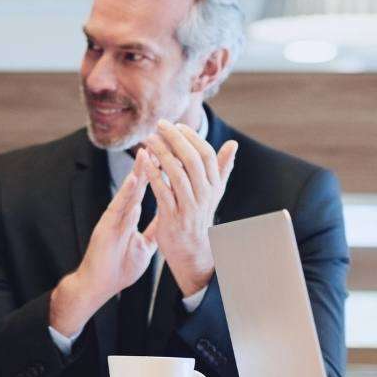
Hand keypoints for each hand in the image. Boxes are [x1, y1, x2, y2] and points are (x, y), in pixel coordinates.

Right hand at [50, 165, 156, 335]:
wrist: (98, 286)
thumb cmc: (118, 268)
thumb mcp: (144, 248)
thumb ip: (154, 231)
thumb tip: (167, 220)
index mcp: (130, 217)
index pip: (147, 191)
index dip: (158, 174)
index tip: (170, 156)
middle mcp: (122, 213)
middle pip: (138, 184)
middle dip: (149, 165)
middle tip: (160, 144)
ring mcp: (114, 218)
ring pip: (129, 191)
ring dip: (138, 172)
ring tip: (148, 152)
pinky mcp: (106, 226)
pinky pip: (118, 207)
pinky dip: (126, 192)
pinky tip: (135, 178)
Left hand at [137, 121, 236, 297]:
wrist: (192, 252)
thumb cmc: (200, 216)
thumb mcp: (214, 192)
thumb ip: (222, 167)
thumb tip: (234, 144)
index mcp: (213, 186)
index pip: (206, 154)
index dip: (191, 137)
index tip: (175, 125)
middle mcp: (204, 195)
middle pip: (191, 160)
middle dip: (175, 139)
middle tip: (159, 124)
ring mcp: (189, 206)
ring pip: (176, 173)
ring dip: (161, 152)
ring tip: (149, 139)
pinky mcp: (172, 217)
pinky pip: (161, 190)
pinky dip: (152, 173)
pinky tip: (143, 160)